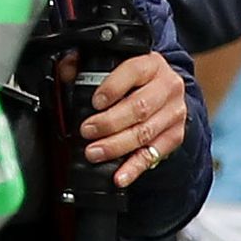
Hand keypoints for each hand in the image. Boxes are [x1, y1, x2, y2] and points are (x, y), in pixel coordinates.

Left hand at [81, 46, 188, 179]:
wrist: (165, 90)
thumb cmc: (135, 78)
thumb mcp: (114, 64)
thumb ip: (86, 65)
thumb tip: (65, 72)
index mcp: (151, 64)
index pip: (134, 72)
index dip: (113, 88)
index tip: (95, 102)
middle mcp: (167, 87)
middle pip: (140, 107)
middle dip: (109, 122)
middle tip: (87, 131)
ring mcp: (174, 113)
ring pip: (145, 133)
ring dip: (116, 146)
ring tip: (94, 153)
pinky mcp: (174, 135)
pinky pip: (153, 154)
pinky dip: (134, 168)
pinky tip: (119, 176)